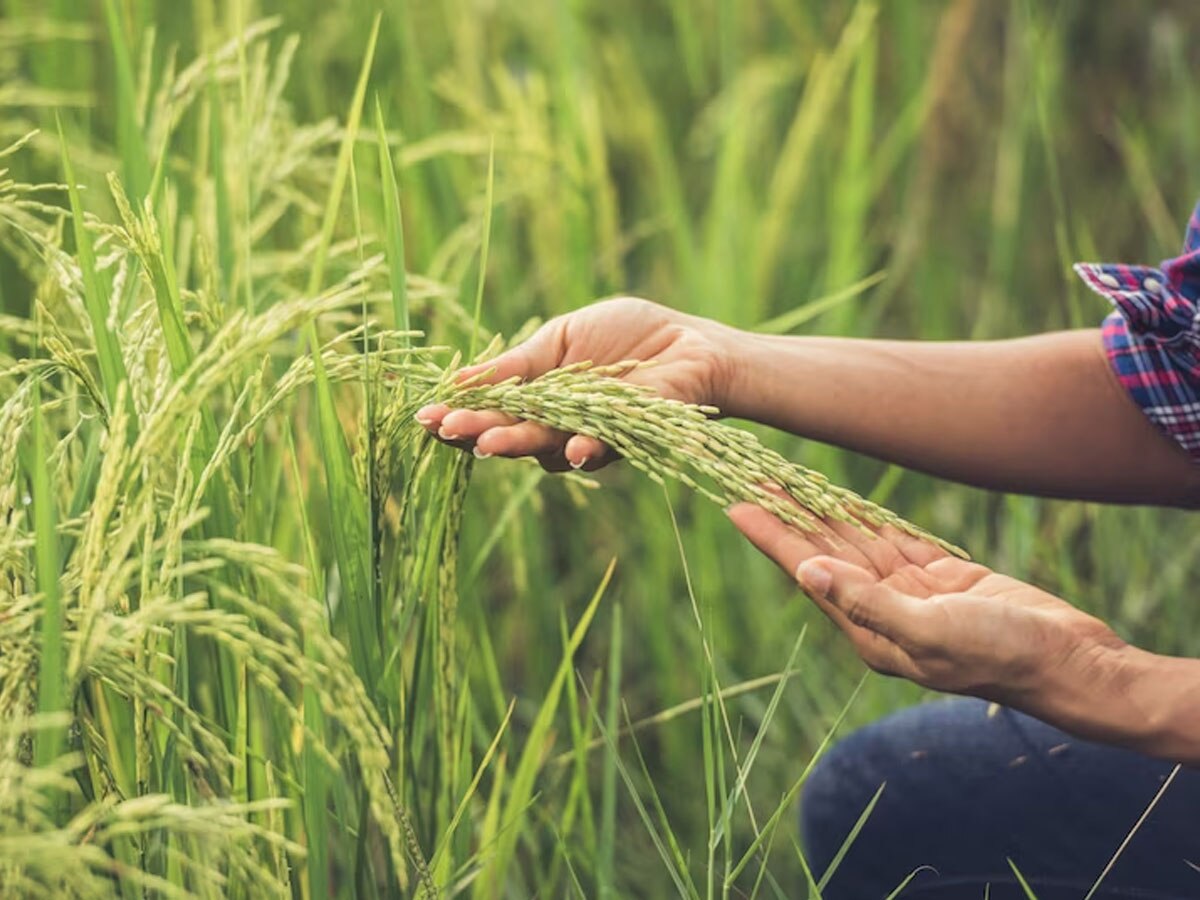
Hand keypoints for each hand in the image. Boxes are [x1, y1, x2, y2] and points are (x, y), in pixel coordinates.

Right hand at [416, 297, 737, 470]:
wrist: (689, 343)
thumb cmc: (627, 335)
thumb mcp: (561, 338)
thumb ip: (518, 365)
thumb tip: (459, 380)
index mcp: (537, 397)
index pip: (490, 410)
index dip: (460, 414)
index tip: (426, 416)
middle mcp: (557, 425)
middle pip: (510, 434)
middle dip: (478, 432)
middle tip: (450, 431)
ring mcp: (589, 436)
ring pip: (546, 447)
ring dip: (518, 443)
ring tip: (489, 441)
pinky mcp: (627, 438)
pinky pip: (600, 448)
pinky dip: (584, 448)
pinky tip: (571, 448)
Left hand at [725, 503, 1127, 709]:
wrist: (1069, 662)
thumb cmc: (1002, 655)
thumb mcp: (931, 631)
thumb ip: (868, 603)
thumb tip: (808, 574)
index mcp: (870, 631)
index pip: (808, 573)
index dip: (772, 537)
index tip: (737, 505)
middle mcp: (882, 612)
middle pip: (824, 553)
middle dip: (789, 516)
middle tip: (754, 476)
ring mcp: (912, 595)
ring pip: (857, 544)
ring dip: (823, 512)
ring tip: (787, 479)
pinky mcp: (942, 580)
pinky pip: (894, 541)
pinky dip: (868, 518)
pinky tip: (841, 499)